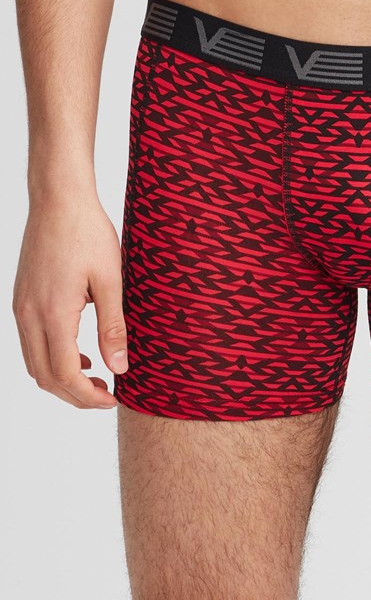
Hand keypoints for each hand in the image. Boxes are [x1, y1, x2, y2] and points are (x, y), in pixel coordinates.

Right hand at [12, 195, 127, 408]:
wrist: (59, 200)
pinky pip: (31, 343)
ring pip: (34, 362)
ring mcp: (21, 308)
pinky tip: (81, 353)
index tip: (113, 399)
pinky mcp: (22, 299)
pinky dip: (52, 358)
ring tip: (96, 379)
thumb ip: (114, 326)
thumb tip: (120, 367)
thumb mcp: (111, 280)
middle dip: (75, 395)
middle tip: (107, 396)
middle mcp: (29, 315)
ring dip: (62, 379)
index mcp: (52, 313)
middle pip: (45, 376)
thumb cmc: (88, 233)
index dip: (88, 396)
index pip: (64, 374)